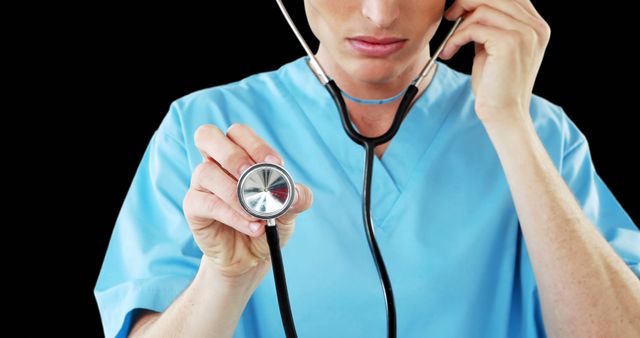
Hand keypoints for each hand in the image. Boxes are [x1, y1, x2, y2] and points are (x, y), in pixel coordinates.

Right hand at [183, 123, 312, 279]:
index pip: (238, 133)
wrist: (251, 257)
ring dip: (235, 192)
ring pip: (206, 171)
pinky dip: (233, 215)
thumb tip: (295, 192)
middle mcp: (216, 163)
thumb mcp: (289, 210)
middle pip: (207, 136)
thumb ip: (296, 197)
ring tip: (258, 213)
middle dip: (232, 154)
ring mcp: (201, 184)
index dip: (256, 144)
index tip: (276, 164)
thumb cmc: (268, 224)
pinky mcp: (194, 207)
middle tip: (252, 174)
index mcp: (238, 154)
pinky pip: (208, 204)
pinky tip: (253, 227)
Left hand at [440, 0, 550, 126]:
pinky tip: (450, 51)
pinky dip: (456, 38)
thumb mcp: (493, 48)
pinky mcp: (509, 43)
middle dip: (467, 2)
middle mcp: (535, 26)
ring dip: (459, 25)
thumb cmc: (495, 85)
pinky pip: (474, 27)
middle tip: (450, 16)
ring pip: (483, 9)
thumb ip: (489, 26)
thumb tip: (468, 6)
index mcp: (536, 26)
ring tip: (450, 44)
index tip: (460, 10)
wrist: (504, 114)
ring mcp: (525, 33)